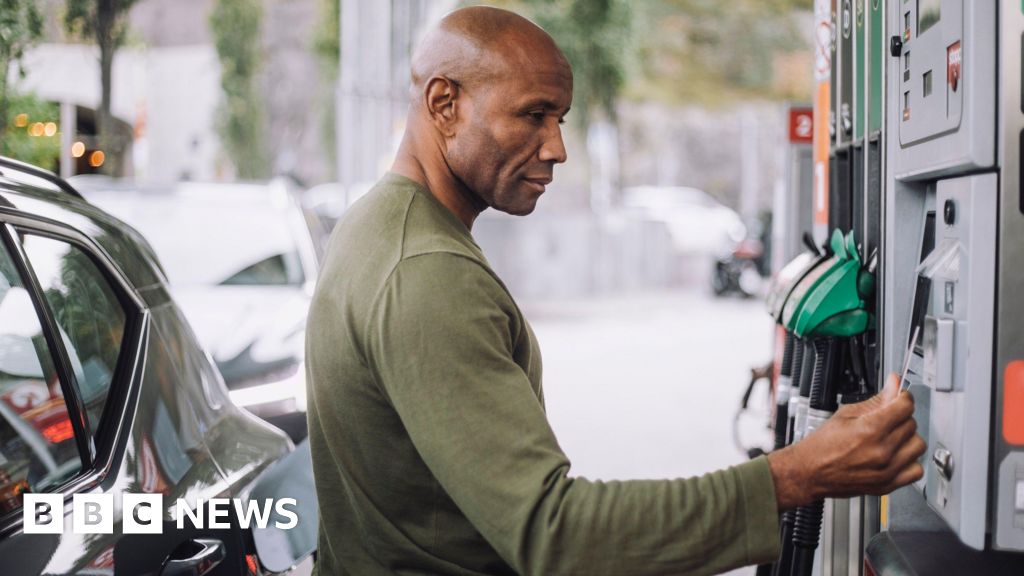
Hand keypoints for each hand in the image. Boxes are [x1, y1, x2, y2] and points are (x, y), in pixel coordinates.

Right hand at [766, 373, 925, 509]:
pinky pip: (916, 470)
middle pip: (911, 424)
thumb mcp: (846, 414)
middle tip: (888, 418)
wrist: (810, 472)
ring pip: (917, 445)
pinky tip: (897, 456)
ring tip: (893, 438)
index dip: (903, 398)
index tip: (899, 398)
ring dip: (908, 439)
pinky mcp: (888, 484)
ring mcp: (887, 470)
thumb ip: (875, 400)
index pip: (905, 406)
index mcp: (870, 429)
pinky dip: (910, 461)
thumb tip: (893, 385)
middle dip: (901, 417)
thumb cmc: (822, 445)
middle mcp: (881, 451)